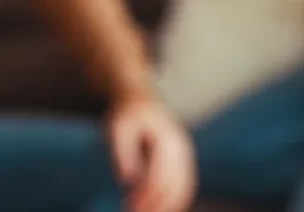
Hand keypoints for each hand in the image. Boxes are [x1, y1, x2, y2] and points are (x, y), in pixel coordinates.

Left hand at [107, 92, 195, 211]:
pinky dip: (174, 201)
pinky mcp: (183, 162)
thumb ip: (122, 151)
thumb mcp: (117, 127)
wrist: (141, 102)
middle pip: (175, 184)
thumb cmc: (126, 115)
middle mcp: (181, 148)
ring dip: (167, 206)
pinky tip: (158, 209)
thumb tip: (126, 180)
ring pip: (184, 188)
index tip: (130, 207)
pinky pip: (184, 186)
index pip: (159, 173)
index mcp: (167, 137)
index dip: (146, 194)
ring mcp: (186, 155)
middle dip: (157, 204)